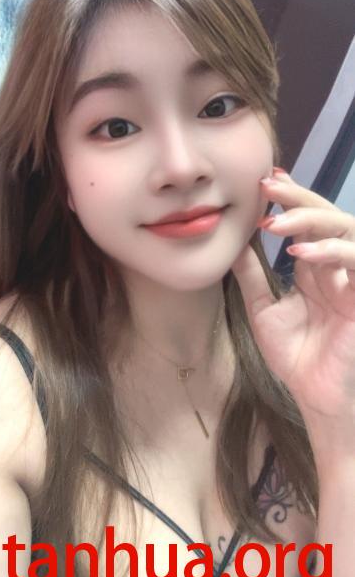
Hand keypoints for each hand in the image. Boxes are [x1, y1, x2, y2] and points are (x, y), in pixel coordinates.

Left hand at [231, 169, 354, 438]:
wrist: (314, 395)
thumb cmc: (295, 355)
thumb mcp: (263, 309)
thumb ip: (252, 276)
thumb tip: (233, 243)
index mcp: (313, 267)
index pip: (306, 222)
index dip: (291, 199)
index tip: (265, 181)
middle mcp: (334, 267)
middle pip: (326, 216)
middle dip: (299, 197)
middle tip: (268, 185)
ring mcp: (351, 280)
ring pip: (346, 230)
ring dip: (312, 220)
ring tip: (276, 223)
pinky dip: (332, 253)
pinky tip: (301, 254)